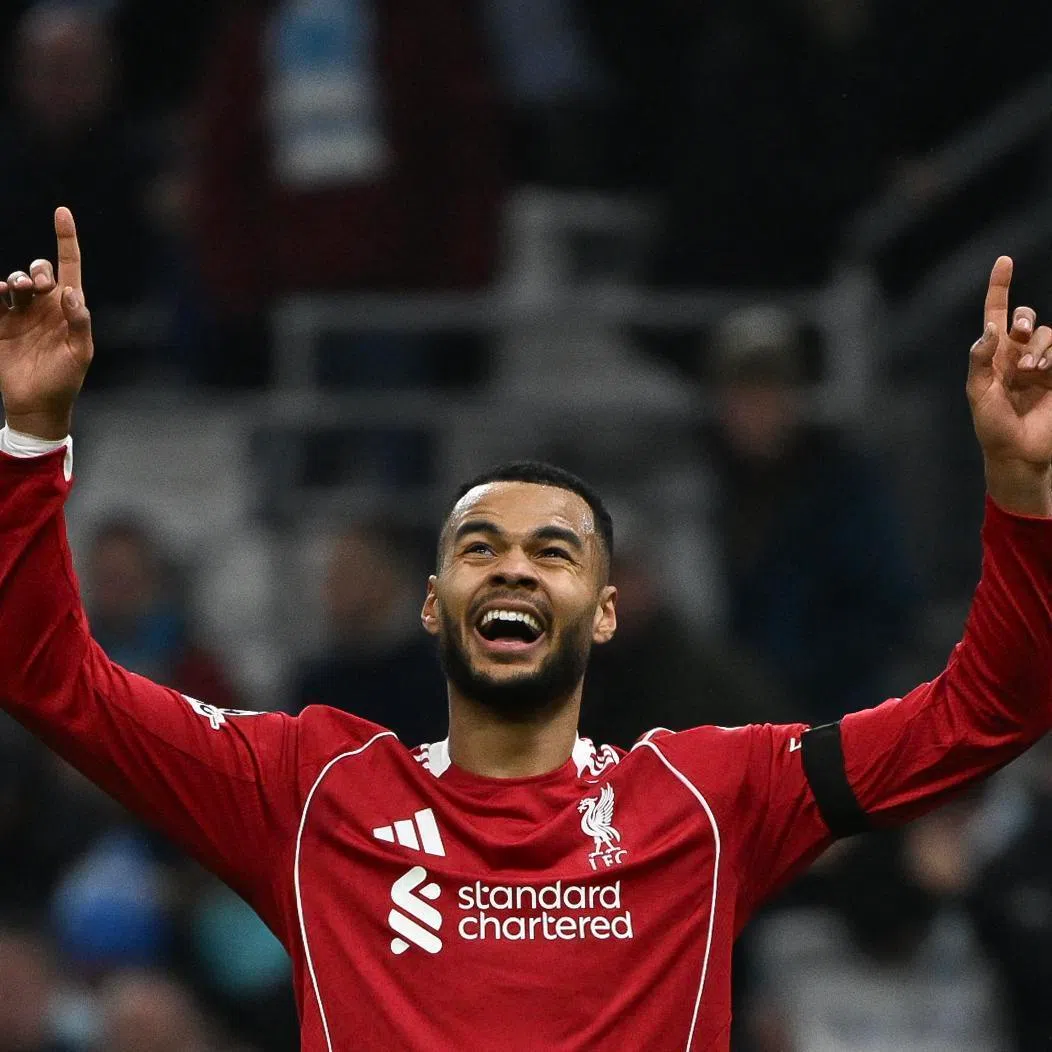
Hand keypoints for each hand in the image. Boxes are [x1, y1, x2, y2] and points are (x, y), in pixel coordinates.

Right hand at [0, 207, 92, 439]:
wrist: (37, 404)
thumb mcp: (80, 353)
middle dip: (38, 270)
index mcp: (69, 309)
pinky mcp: (0, 324)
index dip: (66, 239)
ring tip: (17, 289)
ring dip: (17, 279)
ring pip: (16, 281)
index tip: (62, 211)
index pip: (70, 267)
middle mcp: (45, 306)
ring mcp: (21, 314)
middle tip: (36, 286)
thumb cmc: (65, 380)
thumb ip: (79, 322)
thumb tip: (71, 293)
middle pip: (41, 270)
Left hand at [969, 256, 1051, 515]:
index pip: (996, 312)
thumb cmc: (992, 426)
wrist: (1018, 452)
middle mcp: (1017, 354)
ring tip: (1032, 372)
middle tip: (1020, 334)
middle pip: (1028, 319)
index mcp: (993, 354)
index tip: (1004, 260)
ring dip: (1040, 348)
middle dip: (1027, 320)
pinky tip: (1046, 372)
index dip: (1000, 286)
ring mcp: (1042, 365)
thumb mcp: (978, 393)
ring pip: (1049, 335)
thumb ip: (981, 359)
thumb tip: (991, 328)